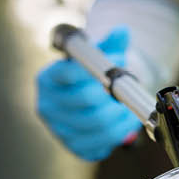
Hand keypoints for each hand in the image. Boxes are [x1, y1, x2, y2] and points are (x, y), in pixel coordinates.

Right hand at [36, 28, 140, 161]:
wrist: (83, 103)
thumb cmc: (88, 77)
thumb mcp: (94, 58)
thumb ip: (108, 46)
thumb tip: (123, 32)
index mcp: (47, 79)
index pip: (69, 72)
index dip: (99, 67)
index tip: (121, 61)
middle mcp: (47, 105)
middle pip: (85, 99)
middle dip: (113, 93)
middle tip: (130, 88)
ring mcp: (58, 129)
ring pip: (96, 123)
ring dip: (121, 115)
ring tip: (131, 106)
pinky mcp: (73, 147)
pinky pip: (100, 144)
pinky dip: (119, 134)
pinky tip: (124, 122)